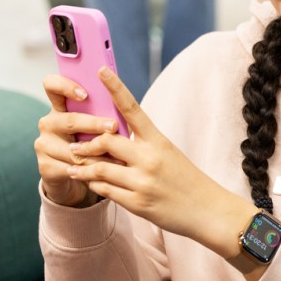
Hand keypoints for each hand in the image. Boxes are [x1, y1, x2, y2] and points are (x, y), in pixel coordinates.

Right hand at [35, 72, 122, 207]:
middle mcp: (48, 123)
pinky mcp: (45, 167)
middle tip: (113, 126)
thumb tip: (125, 106)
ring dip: (99, 152)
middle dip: (93, 123)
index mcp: (59, 107)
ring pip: (73, 149)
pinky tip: (108, 172)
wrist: (73, 178)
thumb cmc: (91, 145)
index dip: (64, 86)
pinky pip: (72, 168)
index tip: (84, 94)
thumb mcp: (95, 128)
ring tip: (120, 156)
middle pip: (69, 120)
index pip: (52, 86)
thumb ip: (103, 115)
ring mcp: (44, 145)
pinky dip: (93, 171)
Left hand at [60, 67, 254, 257]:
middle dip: (86, 143)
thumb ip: (143, 146)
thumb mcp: (169, 154)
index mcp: (158, 141)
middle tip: (73, 144)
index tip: (101, 71)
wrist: (208, 210)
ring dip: (82, 168)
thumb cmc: (186, 179)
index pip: (133, 108)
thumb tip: (114, 137)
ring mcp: (143, 182)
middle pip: (107, 140)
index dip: (115, 87)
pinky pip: (106, 191)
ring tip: (73, 166)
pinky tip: (91, 184)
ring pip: (100, 169)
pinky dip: (95, 186)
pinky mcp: (138, 204)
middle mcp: (150, 158)